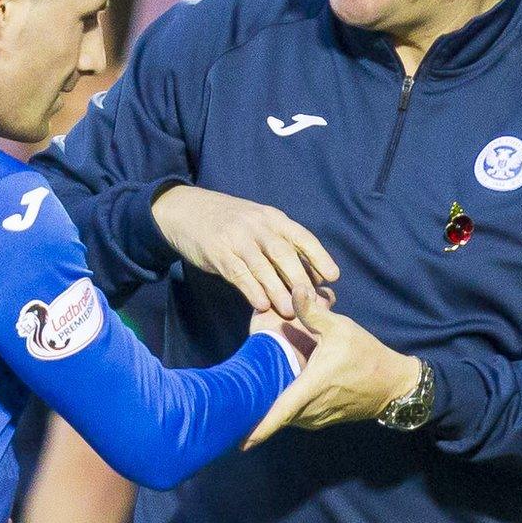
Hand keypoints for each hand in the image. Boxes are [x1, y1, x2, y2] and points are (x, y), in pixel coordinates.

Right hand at [152, 185, 338, 318]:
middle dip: (300, 279)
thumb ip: (282, 244)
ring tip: (290, 311)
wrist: (188, 211)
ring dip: (278, 291)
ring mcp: (237, 239)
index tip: (333, 277)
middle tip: (312, 301)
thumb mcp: (259, 223)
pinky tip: (261, 305)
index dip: (319, 257)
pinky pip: (239, 274)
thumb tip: (313, 275)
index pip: (302, 237)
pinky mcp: (218, 253)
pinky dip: (252, 290)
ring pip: (263, 267)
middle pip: (284, 254)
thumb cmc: (231, 223)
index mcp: (273, 218)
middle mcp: (257, 226)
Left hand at [243, 292, 420, 448]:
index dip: (259, 428)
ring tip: (249, 400)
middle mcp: (312, 408)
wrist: (392, 385)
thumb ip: (314, 312)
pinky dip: (284, 410)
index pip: (281, 412)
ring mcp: (317, 418)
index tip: (239, 442)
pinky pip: (295, 417)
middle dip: (254, 413)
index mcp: (312, 387)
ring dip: (269, 409)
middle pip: (275, 415)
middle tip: (231, 407)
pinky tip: (274, 395)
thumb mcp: (341, 328)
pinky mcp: (321, 420)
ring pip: (285, 417)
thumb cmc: (366, 355)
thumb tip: (295, 289)